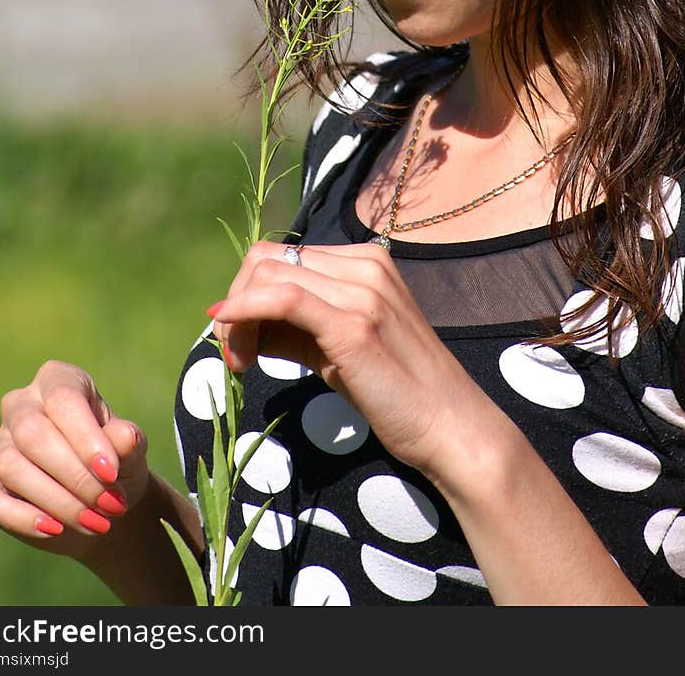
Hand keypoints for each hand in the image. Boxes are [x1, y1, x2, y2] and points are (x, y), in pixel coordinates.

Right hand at [0, 360, 147, 558]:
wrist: (98, 505)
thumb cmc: (115, 465)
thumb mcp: (129, 452)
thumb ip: (127, 441)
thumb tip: (127, 436)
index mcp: (57, 381)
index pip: (63, 399)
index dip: (86, 437)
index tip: (111, 473)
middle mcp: (20, 405)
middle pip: (32, 433)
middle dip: (73, 475)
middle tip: (108, 505)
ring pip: (10, 466)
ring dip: (56, 500)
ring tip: (94, 522)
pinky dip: (20, 517)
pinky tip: (55, 529)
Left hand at [209, 241, 490, 479]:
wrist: (451, 427)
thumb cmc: (398, 395)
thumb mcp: (341, 350)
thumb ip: (297, 329)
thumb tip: (243, 324)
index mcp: (366, 262)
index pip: (284, 257)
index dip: (248, 293)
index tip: (239, 338)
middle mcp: (364, 265)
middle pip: (268, 259)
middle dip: (236, 300)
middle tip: (233, 351)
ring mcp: (362, 291)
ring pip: (268, 275)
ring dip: (237, 316)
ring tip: (239, 361)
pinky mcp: (353, 324)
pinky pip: (281, 299)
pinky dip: (244, 314)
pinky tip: (235, 346)